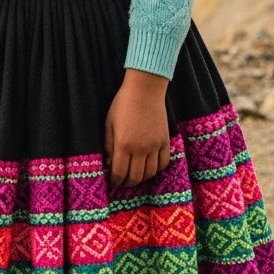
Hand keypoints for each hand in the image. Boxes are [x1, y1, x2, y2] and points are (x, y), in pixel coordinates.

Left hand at [104, 69, 170, 186]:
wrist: (145, 91)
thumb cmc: (122, 104)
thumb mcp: (109, 123)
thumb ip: (108, 145)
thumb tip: (109, 163)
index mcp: (123, 144)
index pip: (119, 172)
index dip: (115, 181)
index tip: (113, 182)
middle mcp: (140, 149)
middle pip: (136, 177)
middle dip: (127, 183)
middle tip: (122, 182)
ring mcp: (155, 146)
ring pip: (150, 173)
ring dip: (142, 178)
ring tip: (135, 177)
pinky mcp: (165, 142)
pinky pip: (163, 164)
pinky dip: (156, 170)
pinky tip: (149, 168)